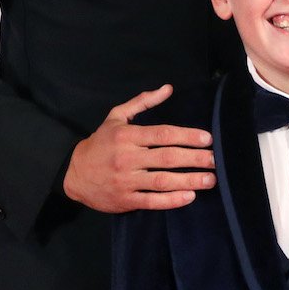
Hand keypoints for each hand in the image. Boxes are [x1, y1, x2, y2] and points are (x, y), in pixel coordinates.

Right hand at [62, 84, 215, 212]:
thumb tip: (168, 88)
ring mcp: (126, 181)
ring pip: (162, 181)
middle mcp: (127, 158)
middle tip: (215, 160)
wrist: (73, 173)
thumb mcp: (117, 116)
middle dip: (194, 158)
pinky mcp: (125, 200)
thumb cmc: (100, 142)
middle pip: (167, 157)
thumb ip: (143, 102)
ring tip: (210, 180)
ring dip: (189, 181)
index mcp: (127, 135)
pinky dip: (171, 200)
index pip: (162, 134)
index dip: (187, 136)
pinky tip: (189, 197)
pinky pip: (152, 201)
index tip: (207, 139)